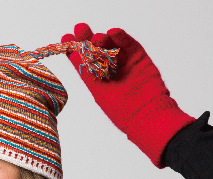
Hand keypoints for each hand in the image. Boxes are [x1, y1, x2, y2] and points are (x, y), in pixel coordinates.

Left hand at [62, 23, 193, 167]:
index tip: (66, 38)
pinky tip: (112, 32)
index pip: (85, 62)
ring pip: (113, 47)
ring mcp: (126, 64)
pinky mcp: (141, 59)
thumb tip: (72, 55)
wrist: (146, 116)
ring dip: (103, 39)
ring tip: (97, 37)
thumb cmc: (121, 112)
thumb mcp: (98, 91)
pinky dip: (121, 37)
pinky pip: (130, 45)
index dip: (76, 50)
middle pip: (98, 51)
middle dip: (88, 39)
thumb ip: (87, 73)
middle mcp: (112, 71)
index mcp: (99, 82)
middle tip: (79, 28)